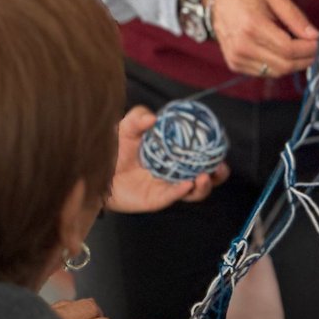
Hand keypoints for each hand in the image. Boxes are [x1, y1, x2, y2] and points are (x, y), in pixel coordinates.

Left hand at [106, 105, 229, 212]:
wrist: (97, 170)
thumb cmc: (115, 148)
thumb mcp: (127, 128)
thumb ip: (138, 118)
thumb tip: (153, 118)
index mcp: (175, 154)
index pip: (200, 154)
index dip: (213, 151)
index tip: (220, 144)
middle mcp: (175, 172)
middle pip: (204, 177)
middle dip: (217, 174)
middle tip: (220, 167)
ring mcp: (167, 187)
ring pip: (193, 192)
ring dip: (203, 186)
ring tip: (204, 177)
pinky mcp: (157, 200)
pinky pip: (173, 197)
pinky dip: (181, 191)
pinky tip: (187, 184)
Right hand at [206, 0, 318, 76]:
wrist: (217, 0)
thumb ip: (295, 17)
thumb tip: (314, 36)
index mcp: (252, 26)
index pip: (288, 49)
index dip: (309, 50)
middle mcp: (242, 45)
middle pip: (283, 64)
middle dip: (305, 59)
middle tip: (317, 51)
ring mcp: (237, 57)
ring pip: (275, 72)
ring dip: (294, 64)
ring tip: (303, 51)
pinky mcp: (235, 64)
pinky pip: (264, 72)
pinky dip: (279, 65)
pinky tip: (284, 53)